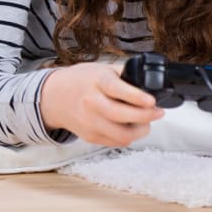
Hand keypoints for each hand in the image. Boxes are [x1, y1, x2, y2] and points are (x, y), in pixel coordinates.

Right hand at [40, 62, 163, 146]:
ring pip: (121, 135)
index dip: (136, 97)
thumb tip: (150, 80)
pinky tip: (132, 127)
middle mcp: (91, 103)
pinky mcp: (89, 136)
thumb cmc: (82, 81)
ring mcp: (89, 122)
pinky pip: (115, 142)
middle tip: (158, 112)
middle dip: (146, 116)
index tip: (152, 101)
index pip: (117, 90)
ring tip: (147, 121)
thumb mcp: (103, 69)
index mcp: (97, 82)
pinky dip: (128, 137)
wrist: (53, 97)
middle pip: (121, 116)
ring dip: (140, 130)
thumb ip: (125, 74)